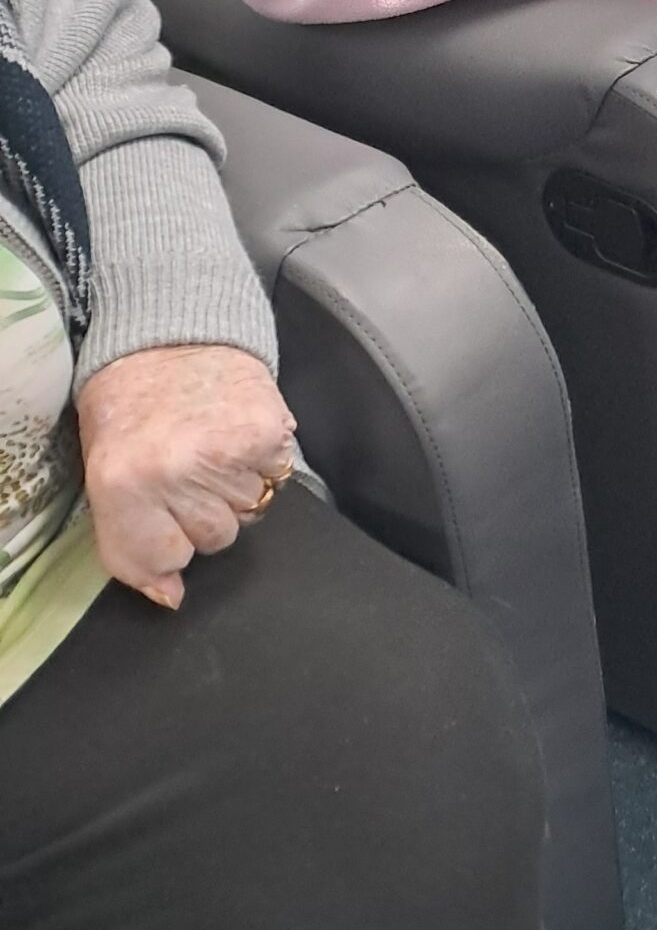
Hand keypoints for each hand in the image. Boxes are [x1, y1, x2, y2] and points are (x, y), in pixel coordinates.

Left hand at [76, 344, 297, 610]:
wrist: (167, 332)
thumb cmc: (130, 405)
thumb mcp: (105, 476)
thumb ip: (130, 546)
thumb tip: (171, 597)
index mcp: (122, 484)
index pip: (163, 560)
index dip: (163, 538)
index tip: (158, 508)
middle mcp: (175, 473)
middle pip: (215, 539)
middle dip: (202, 512)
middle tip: (184, 466)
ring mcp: (227, 453)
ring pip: (250, 512)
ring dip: (235, 487)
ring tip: (211, 444)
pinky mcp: (269, 432)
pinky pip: (278, 476)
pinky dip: (264, 460)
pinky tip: (237, 432)